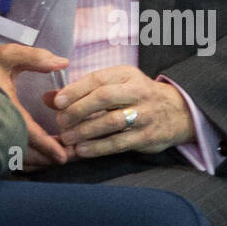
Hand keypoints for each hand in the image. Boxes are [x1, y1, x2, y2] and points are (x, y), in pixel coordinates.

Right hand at [0, 43, 69, 166]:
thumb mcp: (8, 54)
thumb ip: (35, 57)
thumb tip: (63, 62)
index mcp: (2, 105)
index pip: (27, 132)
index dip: (47, 145)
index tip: (64, 155)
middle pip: (24, 154)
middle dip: (48, 159)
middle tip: (72, 157)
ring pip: (16, 160)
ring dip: (38, 163)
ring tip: (59, 158)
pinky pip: (9, 159)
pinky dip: (27, 162)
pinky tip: (42, 157)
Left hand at [51, 65, 194, 156]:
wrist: (178, 111)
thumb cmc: (136, 96)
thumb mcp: (114, 85)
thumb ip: (81, 91)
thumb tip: (48, 98)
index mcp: (126, 74)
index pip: (97, 79)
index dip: (75, 91)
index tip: (56, 102)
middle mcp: (137, 91)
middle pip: (104, 98)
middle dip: (78, 110)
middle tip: (60, 122)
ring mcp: (144, 115)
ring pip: (111, 122)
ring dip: (85, 131)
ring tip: (67, 138)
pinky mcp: (147, 137)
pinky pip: (119, 143)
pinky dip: (98, 148)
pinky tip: (82, 151)